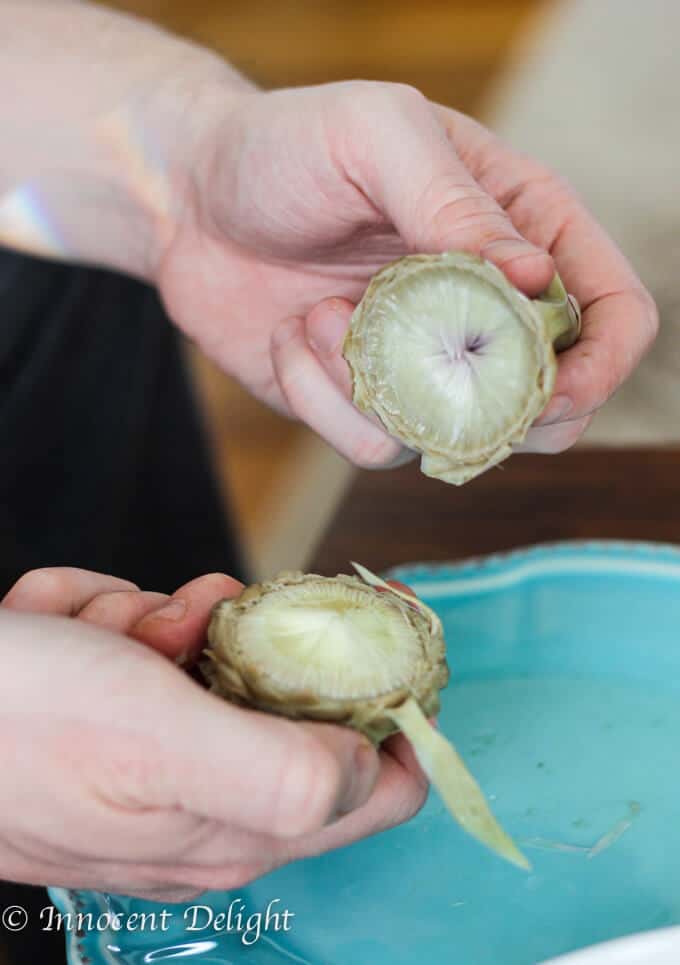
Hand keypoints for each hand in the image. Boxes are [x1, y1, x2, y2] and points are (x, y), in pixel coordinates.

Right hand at [0, 568, 426, 899]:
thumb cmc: (17, 727)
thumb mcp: (158, 742)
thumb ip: (280, 774)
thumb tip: (375, 768)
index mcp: (238, 829)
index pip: (377, 786)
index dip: (397, 706)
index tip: (389, 630)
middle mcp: (205, 807)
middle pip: (286, 699)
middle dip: (236, 642)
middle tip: (183, 623)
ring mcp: (152, 763)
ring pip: (210, 656)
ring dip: (155, 622)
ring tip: (99, 634)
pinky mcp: (108, 723)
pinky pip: (146, 642)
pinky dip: (108, 618)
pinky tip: (62, 631)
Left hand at [157, 80, 656, 463]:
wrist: (189, 203)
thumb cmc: (284, 147)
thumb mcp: (373, 135)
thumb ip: (452, 202)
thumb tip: (532, 280)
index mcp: (520, 229)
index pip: (612, 310)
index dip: (602, 363)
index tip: (549, 387)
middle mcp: (486, 306)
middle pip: (554, 402)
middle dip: (502, 412)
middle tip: (428, 371)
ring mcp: (428, 362)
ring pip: (458, 437)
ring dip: (382, 391)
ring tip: (321, 315)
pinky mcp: (368, 402)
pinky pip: (375, 447)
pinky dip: (325, 401)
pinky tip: (293, 338)